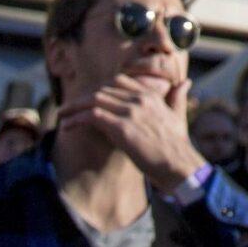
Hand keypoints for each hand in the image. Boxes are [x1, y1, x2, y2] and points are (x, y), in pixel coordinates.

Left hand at [62, 71, 201, 191]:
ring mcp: (131, 111)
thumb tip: (186, 83)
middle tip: (66, 107)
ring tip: (61, 115)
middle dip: (81, 99)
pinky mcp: (122, 128)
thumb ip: (177, 97)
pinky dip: (77, 119)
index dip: (99, 89)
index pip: (118, 82)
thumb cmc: (177, 145)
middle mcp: (139, 99)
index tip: (86, 99)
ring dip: (74, 108)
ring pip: (94, 101)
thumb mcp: (178, 115)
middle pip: (102, 90)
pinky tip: (67, 127)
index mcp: (150, 95)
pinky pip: (92, 116)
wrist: (179, 164)